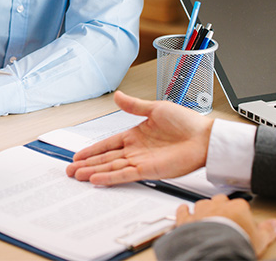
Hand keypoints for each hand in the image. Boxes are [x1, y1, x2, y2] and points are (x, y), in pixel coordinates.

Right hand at [66, 91, 213, 184]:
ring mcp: (141, 161)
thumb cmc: (186, 122)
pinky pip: (125, 175)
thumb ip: (134, 105)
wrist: (205, 138)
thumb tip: (118, 96)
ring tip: (77, 176)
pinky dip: (110, 178)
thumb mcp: (155, 108)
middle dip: (87, 164)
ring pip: (111, 168)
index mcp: (135, 135)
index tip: (78, 154)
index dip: (92, 149)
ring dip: (94, 172)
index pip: (108, 144)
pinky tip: (97, 180)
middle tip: (70, 169)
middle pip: (105, 158)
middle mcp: (136, 150)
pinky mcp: (149, 171)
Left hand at [175, 195, 275, 256]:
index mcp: (237, 207)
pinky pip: (183, 210)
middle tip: (226, 219)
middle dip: (223, 208)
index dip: (242, 215)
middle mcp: (218, 205)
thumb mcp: (260, 240)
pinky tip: (184, 212)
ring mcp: (201, 210)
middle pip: (221, 201)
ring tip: (208, 218)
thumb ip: (269, 231)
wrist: (214, 248)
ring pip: (203, 203)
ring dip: (205, 210)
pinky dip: (184, 212)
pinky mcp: (187, 219)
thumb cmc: (235, 242)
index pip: (241, 206)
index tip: (242, 222)